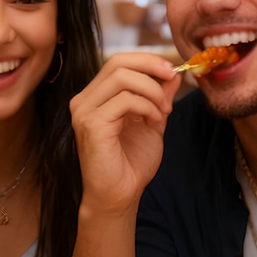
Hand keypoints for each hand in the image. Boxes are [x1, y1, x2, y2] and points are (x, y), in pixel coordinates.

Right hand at [70, 53, 180, 216]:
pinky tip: (153, 122)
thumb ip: (159, 96)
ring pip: (122, 77)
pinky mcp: (91, 125)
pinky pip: (124, 100)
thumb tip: (172, 73)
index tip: (171, 71)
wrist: (119, 196)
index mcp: (95, 97)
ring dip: (152, 90)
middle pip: (117, 62)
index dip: (147, 60)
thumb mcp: (152, 121)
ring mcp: (84, 112)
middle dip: (151, 66)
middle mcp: (84, 101)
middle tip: (172, 79)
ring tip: (163, 111)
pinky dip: (146, 107)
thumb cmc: (131, 164)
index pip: (118, 62)